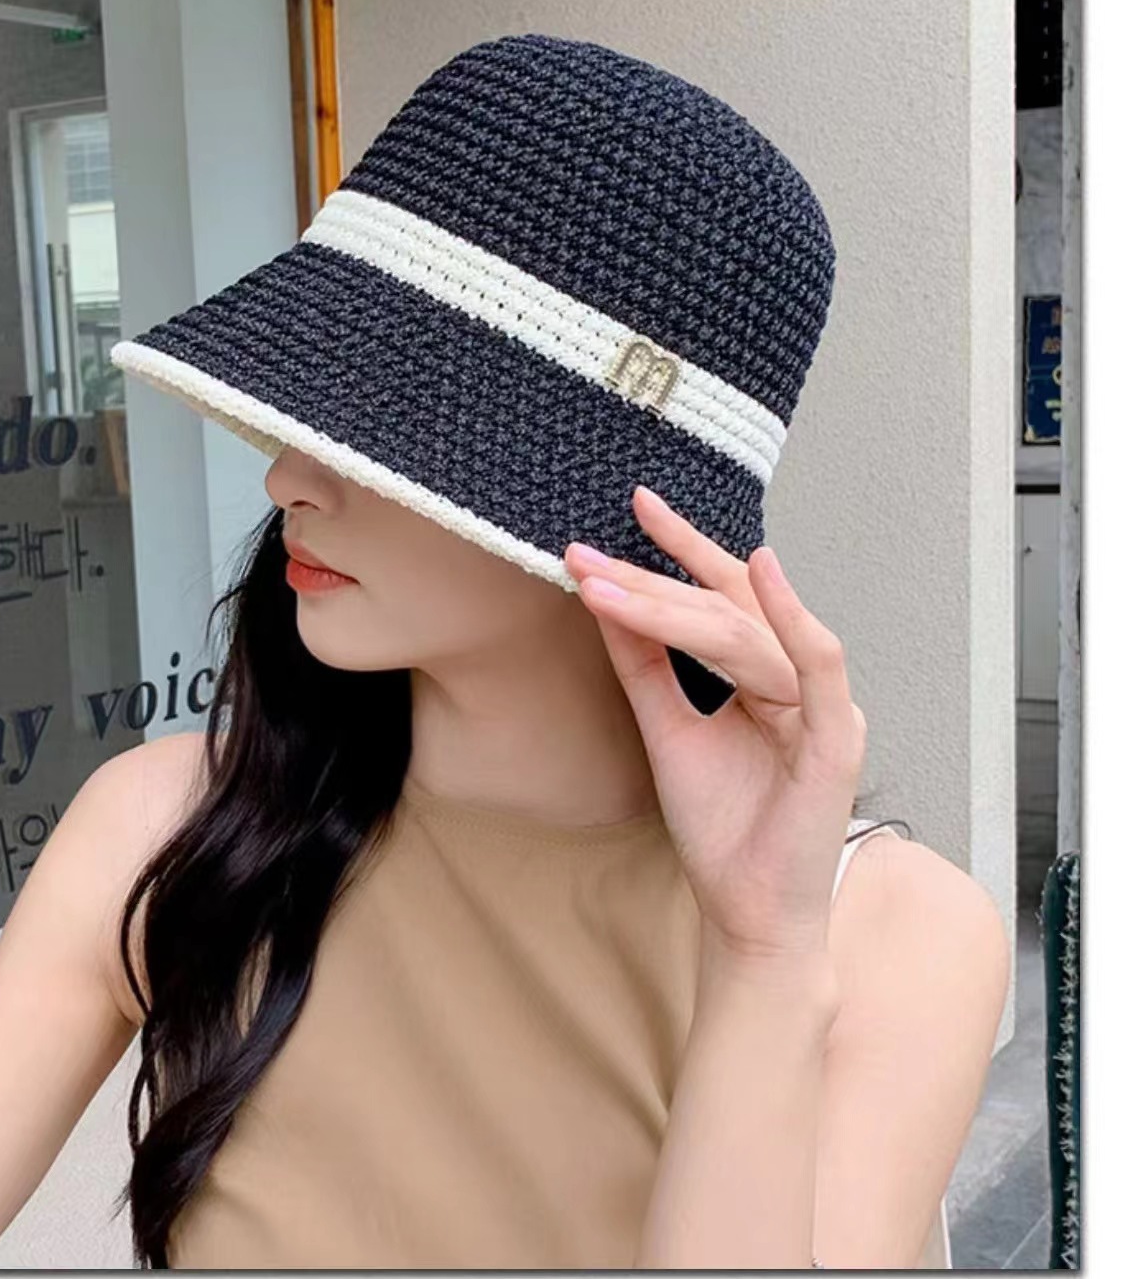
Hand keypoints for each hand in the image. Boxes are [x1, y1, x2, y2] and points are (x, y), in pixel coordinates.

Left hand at [564, 485, 866, 961]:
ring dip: (673, 603)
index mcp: (764, 677)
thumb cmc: (723, 828)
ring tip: (607, 581)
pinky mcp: (835, 742)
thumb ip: (644, 666)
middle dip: (655, 574)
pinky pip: (818, 666)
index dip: (677, 552)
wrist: (748, 913)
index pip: (720, 599)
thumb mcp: (667, 729)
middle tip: (590, 551)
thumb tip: (606, 599)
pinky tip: (759, 571)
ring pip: (745, 635)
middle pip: (725, 608)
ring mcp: (821, 707)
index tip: (629, 510)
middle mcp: (796, 682)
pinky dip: (793, 618)